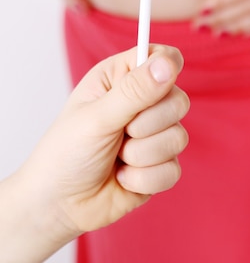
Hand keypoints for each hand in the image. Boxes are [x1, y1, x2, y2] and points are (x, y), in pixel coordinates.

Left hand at [13, 45, 188, 255]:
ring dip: (142, 155)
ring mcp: (153, 135)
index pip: (162, 57)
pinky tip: (123, 178)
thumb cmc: (66, 153)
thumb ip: (134, 91)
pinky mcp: (159, 165)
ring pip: (178, 137)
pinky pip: (173, 169)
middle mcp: (141, 102)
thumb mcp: (96, 117)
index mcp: (121, 77)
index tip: (162, 80)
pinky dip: (145, 179)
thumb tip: (168, 64)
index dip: (167, 66)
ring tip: (117, 158)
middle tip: (121, 130)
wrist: (58, 205)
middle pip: (178, 100)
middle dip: (148, 124)